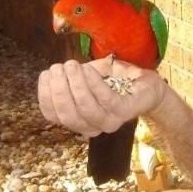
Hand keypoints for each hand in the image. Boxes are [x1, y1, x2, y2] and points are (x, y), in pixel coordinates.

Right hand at [37, 58, 165, 139]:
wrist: (147, 86)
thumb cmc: (114, 80)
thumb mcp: (86, 78)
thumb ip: (69, 79)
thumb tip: (50, 73)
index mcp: (79, 120)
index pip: (52, 115)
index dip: (44, 94)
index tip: (46, 74)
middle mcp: (92, 126)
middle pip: (66, 114)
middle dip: (58, 88)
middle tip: (59, 67)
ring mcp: (110, 121)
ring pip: (84, 108)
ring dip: (75, 84)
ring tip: (72, 65)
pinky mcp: (125, 111)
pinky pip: (106, 99)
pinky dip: (94, 83)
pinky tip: (88, 69)